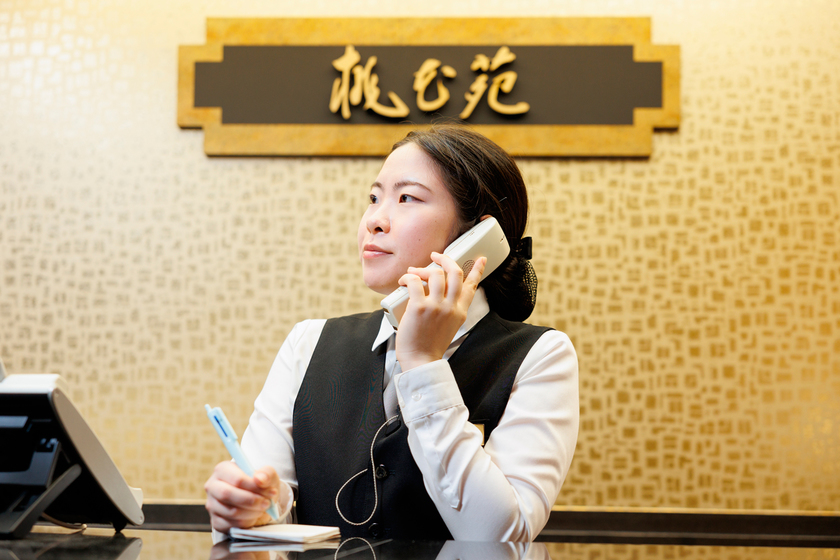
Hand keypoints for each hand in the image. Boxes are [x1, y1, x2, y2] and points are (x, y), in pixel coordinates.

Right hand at [204, 461, 286, 533]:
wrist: (258, 498)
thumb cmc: (260, 483)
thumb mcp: (267, 475)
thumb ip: (266, 474)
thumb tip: (260, 479)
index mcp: (223, 469)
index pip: (236, 479)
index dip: (255, 487)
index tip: (271, 492)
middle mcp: (213, 486)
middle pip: (227, 494)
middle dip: (251, 501)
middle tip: (267, 503)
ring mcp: (212, 505)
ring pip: (231, 512)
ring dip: (252, 512)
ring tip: (263, 509)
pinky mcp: (216, 521)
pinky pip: (231, 525)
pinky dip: (247, 523)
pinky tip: (255, 516)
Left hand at [395, 253, 485, 370]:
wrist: (421, 361)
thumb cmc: (430, 346)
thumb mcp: (449, 326)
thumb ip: (449, 309)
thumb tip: (438, 290)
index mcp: (460, 311)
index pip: (472, 286)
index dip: (477, 270)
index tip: (480, 260)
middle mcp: (451, 307)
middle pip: (455, 273)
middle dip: (445, 259)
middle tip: (436, 256)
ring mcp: (436, 306)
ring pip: (436, 273)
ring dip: (422, 269)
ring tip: (413, 273)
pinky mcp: (419, 308)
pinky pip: (415, 282)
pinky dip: (408, 277)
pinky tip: (404, 281)